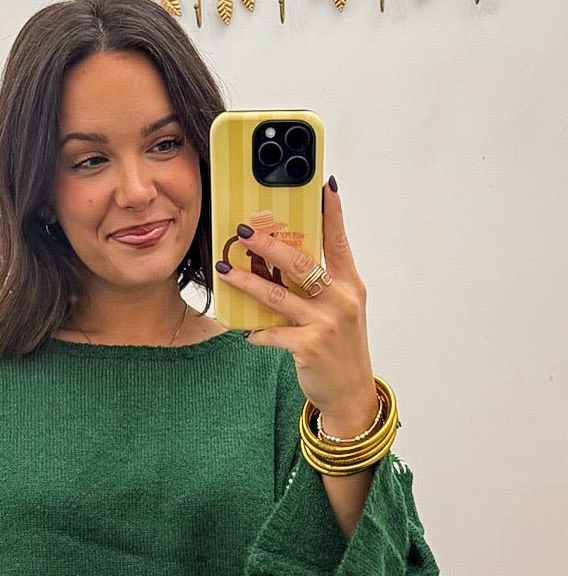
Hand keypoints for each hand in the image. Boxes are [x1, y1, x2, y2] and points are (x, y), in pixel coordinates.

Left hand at [217, 180, 376, 436]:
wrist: (351, 391)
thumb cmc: (341, 346)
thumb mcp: (339, 309)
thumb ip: (316, 284)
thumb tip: (277, 258)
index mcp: (349, 284)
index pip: (338, 240)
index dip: (330, 212)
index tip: (321, 184)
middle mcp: (341, 299)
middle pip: (301, 263)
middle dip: (268, 245)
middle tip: (242, 232)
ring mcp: (326, 323)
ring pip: (279, 295)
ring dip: (247, 281)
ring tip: (224, 270)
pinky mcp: (309, 346)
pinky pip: (273, 332)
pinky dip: (255, 331)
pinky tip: (242, 329)